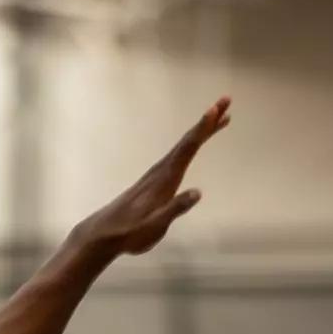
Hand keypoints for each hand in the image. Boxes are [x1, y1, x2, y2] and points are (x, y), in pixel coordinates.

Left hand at [72, 96, 230, 256]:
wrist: (106, 233)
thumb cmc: (131, 231)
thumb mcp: (155, 225)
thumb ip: (175, 209)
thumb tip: (197, 193)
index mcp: (165, 179)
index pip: (187, 148)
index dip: (203, 129)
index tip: (216, 109)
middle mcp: (162, 170)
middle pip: (188, 140)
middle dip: (208, 120)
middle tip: (226, 101)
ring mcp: (158, 173)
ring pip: (185, 145)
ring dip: (203, 129)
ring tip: (221, 116)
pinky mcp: (156, 179)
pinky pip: (179, 154)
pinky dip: (192, 143)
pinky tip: (196, 143)